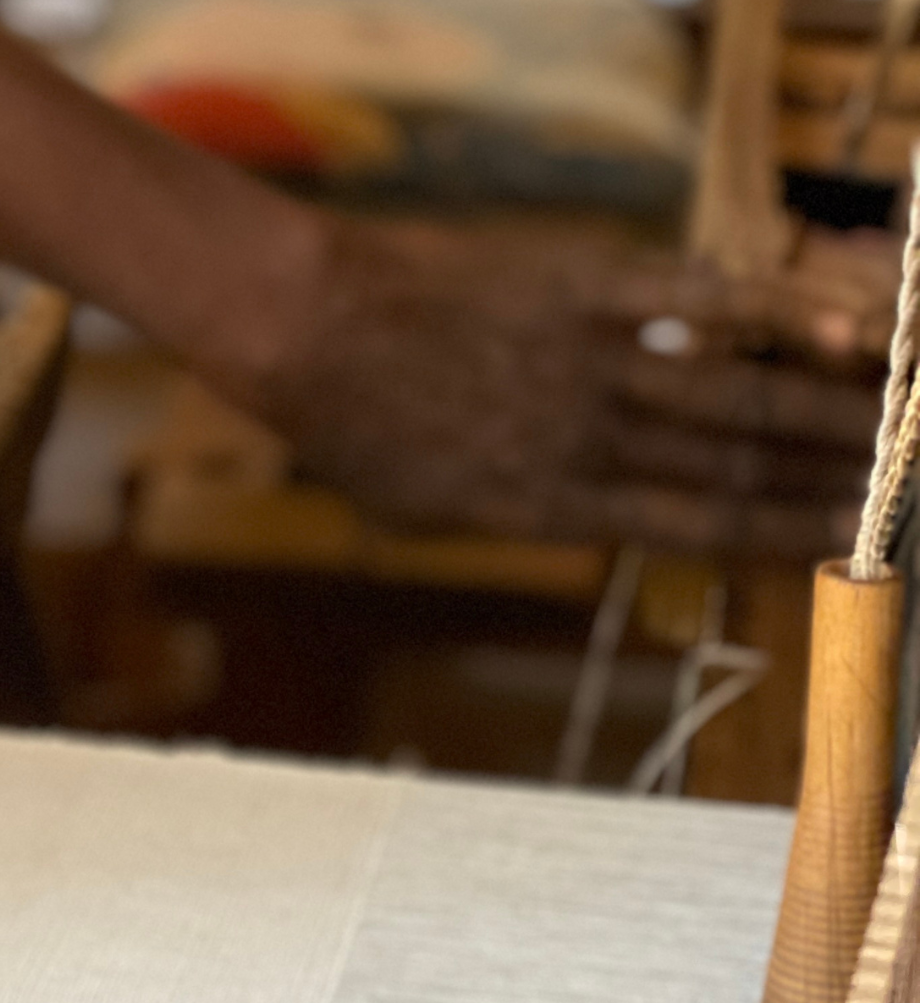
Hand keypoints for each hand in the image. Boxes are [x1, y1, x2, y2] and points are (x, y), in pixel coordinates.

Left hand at [232, 215, 893, 556]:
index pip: (689, 527)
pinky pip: (701, 299)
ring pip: (735, 392)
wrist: (312, 335)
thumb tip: (584, 522)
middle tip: (893, 487)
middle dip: (825, 477)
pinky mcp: (586, 288)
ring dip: (826, 408)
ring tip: (892, 425)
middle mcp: (586, 441)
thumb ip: (519, 515)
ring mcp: (590, 362)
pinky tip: (846, 328)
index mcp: (549, 506)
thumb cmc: (356, 432)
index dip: (776, 534)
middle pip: (732, 464)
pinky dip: (779, 312)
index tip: (839, 543)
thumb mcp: (429, 512)